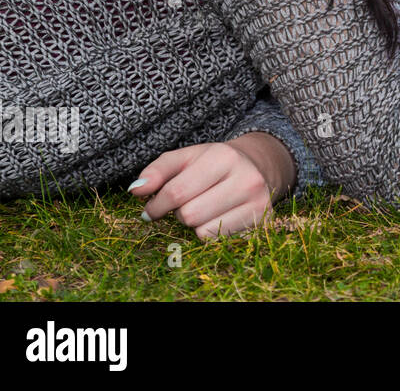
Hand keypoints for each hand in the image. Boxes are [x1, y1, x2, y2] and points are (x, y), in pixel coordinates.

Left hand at [128, 133, 295, 239]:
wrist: (256, 168)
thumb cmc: (212, 165)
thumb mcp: (185, 158)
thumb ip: (157, 171)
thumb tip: (136, 191)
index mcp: (224, 157)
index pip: (176, 192)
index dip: (156, 206)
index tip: (151, 209)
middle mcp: (247, 179)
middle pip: (189, 215)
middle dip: (180, 213)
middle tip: (187, 204)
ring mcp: (258, 202)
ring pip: (204, 232)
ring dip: (195, 225)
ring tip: (204, 210)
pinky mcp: (263, 223)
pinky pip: (219, 242)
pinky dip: (211, 234)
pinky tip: (218, 219)